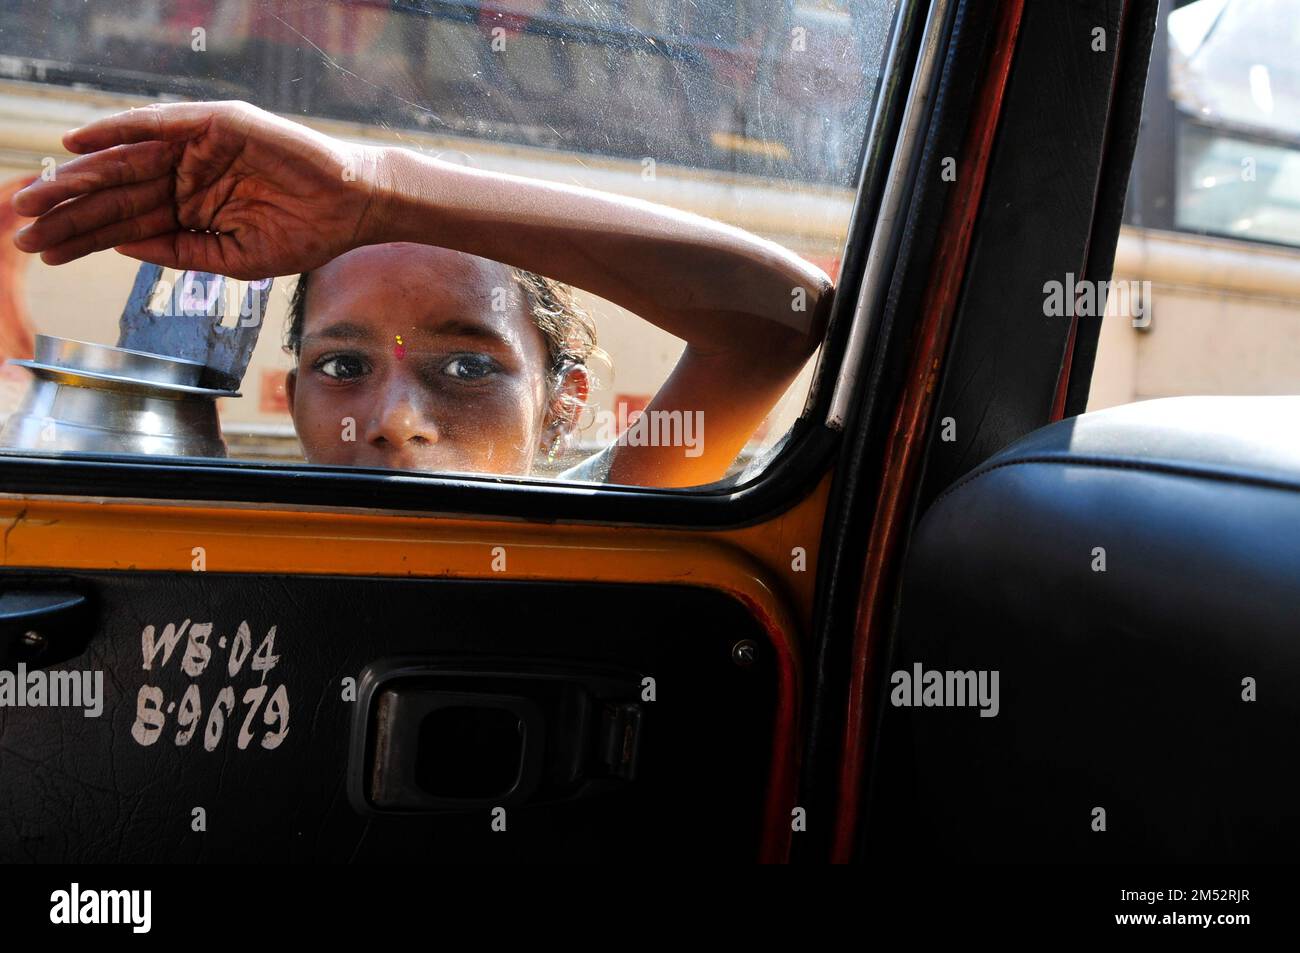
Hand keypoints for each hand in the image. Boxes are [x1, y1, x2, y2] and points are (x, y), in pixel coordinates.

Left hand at [10, 100, 384, 278]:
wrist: (350, 208)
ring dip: (80, 175)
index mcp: (189, 211)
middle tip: (21, 226)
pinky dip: (118, 129)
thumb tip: (122, 246)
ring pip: (127, 161)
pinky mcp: (214, 124)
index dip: (82, 237)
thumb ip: (179, 251)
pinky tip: (78, 142)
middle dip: (68, 210)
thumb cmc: (304, 235)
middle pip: (115, 193)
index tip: (42, 251)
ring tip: (37, 193)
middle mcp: (185, 176)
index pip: (125, 224)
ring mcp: (197, 148)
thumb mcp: (234, 259)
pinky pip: (157, 125)